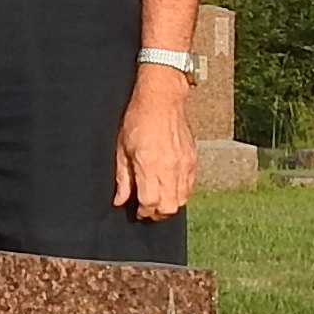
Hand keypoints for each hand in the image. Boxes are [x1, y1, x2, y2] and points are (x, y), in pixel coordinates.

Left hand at [113, 64, 196, 220]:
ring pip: (182, 200)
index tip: (138, 211)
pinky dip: (181, 192)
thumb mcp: (122, 149)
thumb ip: (123, 178)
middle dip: (157, 213)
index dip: (143, 212)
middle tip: (148, 209)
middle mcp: (169, 167)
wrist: (162, 100)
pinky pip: (190, 186)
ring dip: (170, 204)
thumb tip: (120, 201)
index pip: (150, 202)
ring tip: (159, 198)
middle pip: (169, 207)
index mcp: (149, 165)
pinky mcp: (193, 160)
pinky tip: (170, 186)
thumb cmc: (138, 120)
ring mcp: (184, 164)